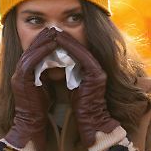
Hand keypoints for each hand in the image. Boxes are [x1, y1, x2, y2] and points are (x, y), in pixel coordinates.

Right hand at [4, 27, 57, 150]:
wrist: (32, 124)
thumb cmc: (41, 108)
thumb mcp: (45, 86)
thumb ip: (46, 73)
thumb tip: (58, 63)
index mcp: (24, 72)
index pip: (33, 52)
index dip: (43, 42)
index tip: (55, 33)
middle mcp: (18, 71)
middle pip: (30, 48)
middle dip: (42, 37)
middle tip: (54, 27)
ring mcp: (18, 75)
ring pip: (30, 52)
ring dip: (43, 41)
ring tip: (54, 31)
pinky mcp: (21, 79)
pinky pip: (31, 60)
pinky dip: (42, 51)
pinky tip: (53, 44)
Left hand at [54, 32, 119, 147]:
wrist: (91, 120)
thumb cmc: (80, 107)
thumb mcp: (73, 86)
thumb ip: (70, 74)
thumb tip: (55, 64)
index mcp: (92, 71)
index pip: (77, 52)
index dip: (65, 43)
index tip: (52, 35)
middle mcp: (97, 68)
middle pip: (79, 48)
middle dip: (65, 38)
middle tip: (52, 29)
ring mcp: (98, 70)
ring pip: (80, 49)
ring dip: (67, 39)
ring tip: (54, 31)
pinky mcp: (96, 74)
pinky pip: (81, 56)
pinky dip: (70, 47)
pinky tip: (58, 40)